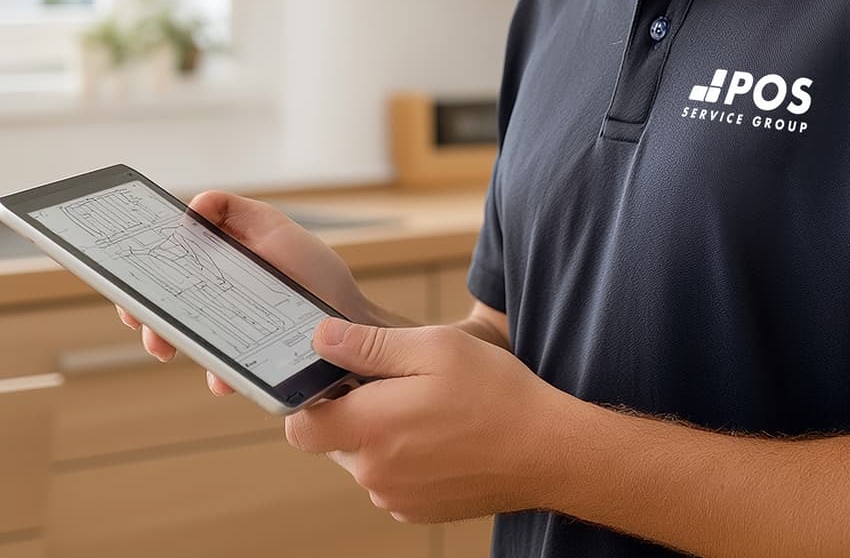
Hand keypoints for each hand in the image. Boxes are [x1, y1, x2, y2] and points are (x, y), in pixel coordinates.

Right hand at [116, 191, 374, 396]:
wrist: (356, 328)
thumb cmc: (317, 276)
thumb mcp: (277, 230)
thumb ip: (236, 210)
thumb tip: (194, 205)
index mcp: (216, 265)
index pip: (165, 265)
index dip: (137, 269)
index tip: (122, 275)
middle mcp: (214, 301)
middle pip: (161, 305)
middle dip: (141, 311)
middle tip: (137, 316)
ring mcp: (226, 337)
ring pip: (182, 340)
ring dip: (167, 342)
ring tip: (166, 347)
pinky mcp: (243, 368)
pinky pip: (220, 373)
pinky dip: (216, 373)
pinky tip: (220, 376)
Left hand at [281, 318, 583, 523]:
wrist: (549, 451)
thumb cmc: (496, 394)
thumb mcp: (433, 348)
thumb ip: (367, 345)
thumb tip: (320, 339)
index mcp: (369, 428)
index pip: (300, 426)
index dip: (311, 400)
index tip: (338, 381)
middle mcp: (373, 472)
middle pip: (333, 441)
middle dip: (353, 414)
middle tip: (397, 388)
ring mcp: (395, 497)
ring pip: (363, 461)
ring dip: (380, 438)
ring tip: (427, 413)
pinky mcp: (417, 511)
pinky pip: (390, 481)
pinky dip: (404, 461)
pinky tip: (440, 440)